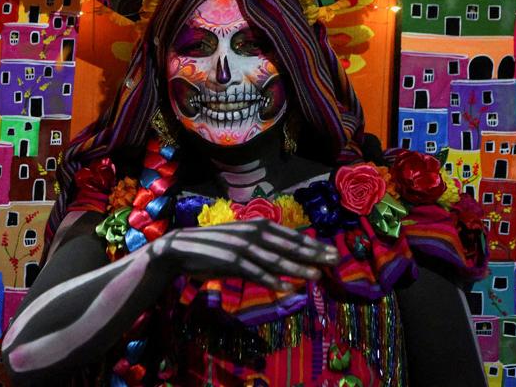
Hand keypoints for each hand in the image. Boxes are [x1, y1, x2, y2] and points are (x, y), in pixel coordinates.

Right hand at [150, 219, 338, 290]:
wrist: (181, 249)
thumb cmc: (215, 248)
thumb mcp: (242, 246)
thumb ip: (263, 255)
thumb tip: (287, 268)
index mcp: (258, 226)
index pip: (292, 236)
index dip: (314, 245)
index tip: (332, 253)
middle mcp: (253, 233)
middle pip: (289, 245)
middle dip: (313, 254)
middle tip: (335, 261)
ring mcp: (242, 246)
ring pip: (275, 259)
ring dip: (296, 268)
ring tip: (315, 276)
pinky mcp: (231, 260)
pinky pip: (255, 272)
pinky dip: (270, 280)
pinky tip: (285, 288)